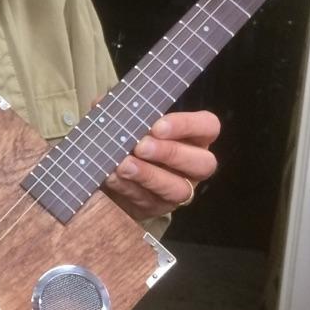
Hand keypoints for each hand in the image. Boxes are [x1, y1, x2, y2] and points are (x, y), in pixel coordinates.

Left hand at [102, 111, 219, 221]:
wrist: (108, 175)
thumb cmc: (127, 141)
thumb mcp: (125, 122)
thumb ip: (121, 110)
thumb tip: (101, 101)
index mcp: (192, 136)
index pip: (208, 126)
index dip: (187, 125)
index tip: (157, 126)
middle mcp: (193, 165)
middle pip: (203, 162)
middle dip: (170, 153)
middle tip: (141, 146)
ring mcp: (178, 189)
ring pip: (179, 189)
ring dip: (149, 176)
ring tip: (123, 165)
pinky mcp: (158, 207)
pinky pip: (150, 202)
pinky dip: (128, 188)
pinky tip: (112, 178)